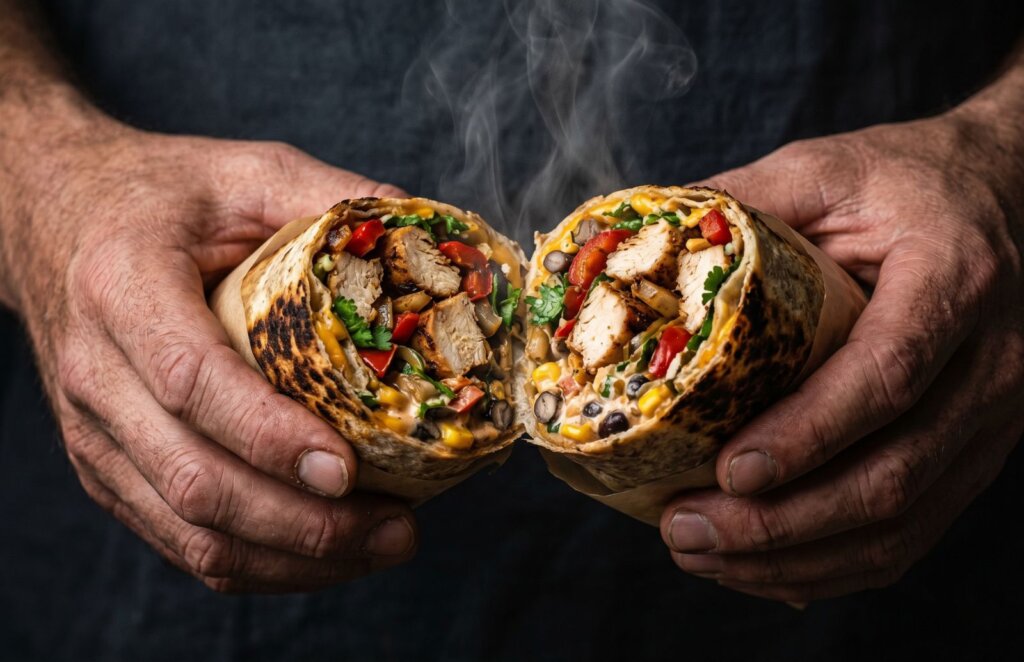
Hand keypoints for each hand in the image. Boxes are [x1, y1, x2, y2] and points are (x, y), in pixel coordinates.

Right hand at [1, 116, 418, 592]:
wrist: (56, 220)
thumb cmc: (159, 198)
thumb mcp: (243, 172)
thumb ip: (330, 196)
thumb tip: (428, 227)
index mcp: (123, 287)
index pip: (192, 381)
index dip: (270, 436)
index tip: (347, 469)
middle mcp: (97, 373)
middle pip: (195, 478)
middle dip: (304, 521)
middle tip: (398, 527)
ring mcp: (95, 434)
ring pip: (189, 531)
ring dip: (292, 557)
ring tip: (382, 545)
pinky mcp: (109, 469)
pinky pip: (179, 542)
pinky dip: (259, 563)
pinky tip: (327, 553)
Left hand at [660, 104, 1023, 600]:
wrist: (1004, 195)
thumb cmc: (907, 182)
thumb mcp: (827, 169)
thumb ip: (745, 201)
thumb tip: (641, 239)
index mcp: (955, 281)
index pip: (889, 375)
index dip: (809, 434)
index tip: (730, 471)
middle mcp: (991, 365)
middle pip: (894, 474)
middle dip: (781, 522)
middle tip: (685, 529)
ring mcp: (992, 421)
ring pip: (903, 522)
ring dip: (796, 558)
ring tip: (701, 554)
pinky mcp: (973, 453)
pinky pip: (912, 533)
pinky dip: (833, 565)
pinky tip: (761, 567)